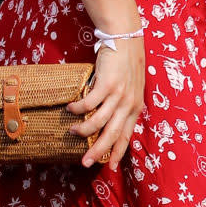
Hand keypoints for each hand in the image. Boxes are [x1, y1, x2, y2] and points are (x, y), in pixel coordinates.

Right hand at [67, 36, 144, 171]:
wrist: (126, 39)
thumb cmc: (126, 63)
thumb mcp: (132, 87)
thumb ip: (124, 103)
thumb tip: (111, 119)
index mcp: (135, 107)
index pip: (127, 135)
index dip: (119, 152)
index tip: (111, 166)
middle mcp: (128, 104)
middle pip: (112, 134)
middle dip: (98, 151)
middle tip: (85, 163)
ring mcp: (118, 94)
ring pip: (99, 121)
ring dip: (83, 130)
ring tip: (72, 132)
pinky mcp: (106, 84)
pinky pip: (89, 103)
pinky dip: (78, 109)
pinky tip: (70, 109)